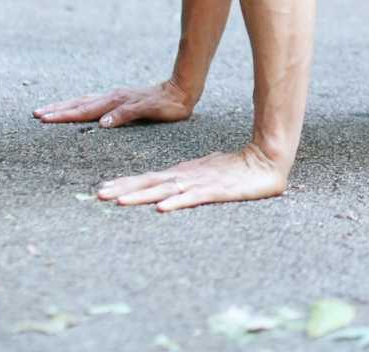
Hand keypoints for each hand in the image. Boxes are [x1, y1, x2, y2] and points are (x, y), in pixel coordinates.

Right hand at [32, 79, 195, 127]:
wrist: (182, 90)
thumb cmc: (168, 105)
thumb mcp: (149, 110)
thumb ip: (126, 115)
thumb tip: (103, 123)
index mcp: (115, 101)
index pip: (84, 110)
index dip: (64, 115)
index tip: (44, 118)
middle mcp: (111, 97)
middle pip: (79, 104)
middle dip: (57, 110)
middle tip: (36, 115)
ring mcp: (114, 97)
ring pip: (84, 101)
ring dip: (65, 106)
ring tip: (47, 110)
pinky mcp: (119, 98)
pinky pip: (93, 101)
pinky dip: (79, 105)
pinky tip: (74, 108)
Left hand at [96, 143, 291, 211]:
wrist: (267, 160)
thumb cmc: (237, 168)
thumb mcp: (207, 173)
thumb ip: (188, 179)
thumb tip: (170, 187)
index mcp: (184, 173)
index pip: (150, 178)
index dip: (127, 183)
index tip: (105, 188)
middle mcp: (187, 176)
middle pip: (151, 183)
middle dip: (125, 189)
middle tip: (100, 194)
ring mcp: (201, 183)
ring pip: (166, 190)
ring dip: (142, 196)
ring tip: (120, 202)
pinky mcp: (218, 191)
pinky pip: (194, 198)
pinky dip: (177, 202)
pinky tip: (162, 208)